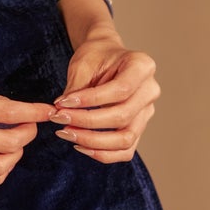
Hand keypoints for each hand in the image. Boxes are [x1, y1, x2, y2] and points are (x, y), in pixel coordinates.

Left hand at [49, 28, 159, 163]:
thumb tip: (61, 114)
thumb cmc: (95, 56)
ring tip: (67, 133)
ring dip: (93, 142)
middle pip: (123, 117)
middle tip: (59, 118)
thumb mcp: (83, 64)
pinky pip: (125, 150)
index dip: (90, 100)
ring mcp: (147, 112)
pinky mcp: (139, 128)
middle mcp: (150, 91)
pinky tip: (80, 146)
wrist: (105, 56)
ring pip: (126, 139)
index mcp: (142, 67)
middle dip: (86, 122)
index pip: (120, 90)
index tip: (62, 103)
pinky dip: (103, 154)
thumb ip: (76, 90)